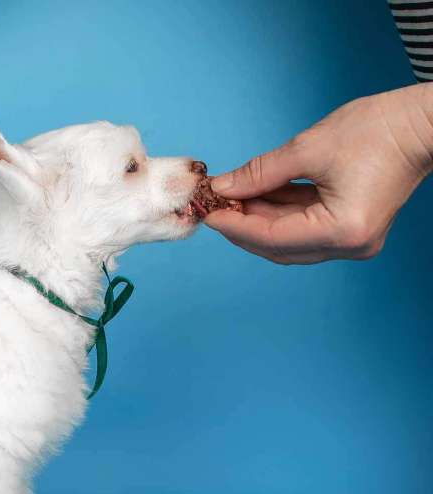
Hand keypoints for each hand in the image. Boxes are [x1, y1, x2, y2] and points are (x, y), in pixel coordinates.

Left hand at [204, 83, 432, 263]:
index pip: (271, 237)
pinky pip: (304, 227)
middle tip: (213, 203)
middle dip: (242, 224)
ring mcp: (352, 241)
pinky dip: (278, 213)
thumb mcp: (308, 149)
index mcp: (343, 230)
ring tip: (230, 196)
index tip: (206, 210)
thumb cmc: (379, 130)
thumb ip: (259, 173)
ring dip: (258, 218)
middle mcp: (349, 246)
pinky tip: (254, 196)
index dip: (233, 224)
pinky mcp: (351, 228)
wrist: (423, 122)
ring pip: (288, 238)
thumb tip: (223, 187)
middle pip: (278, 245)